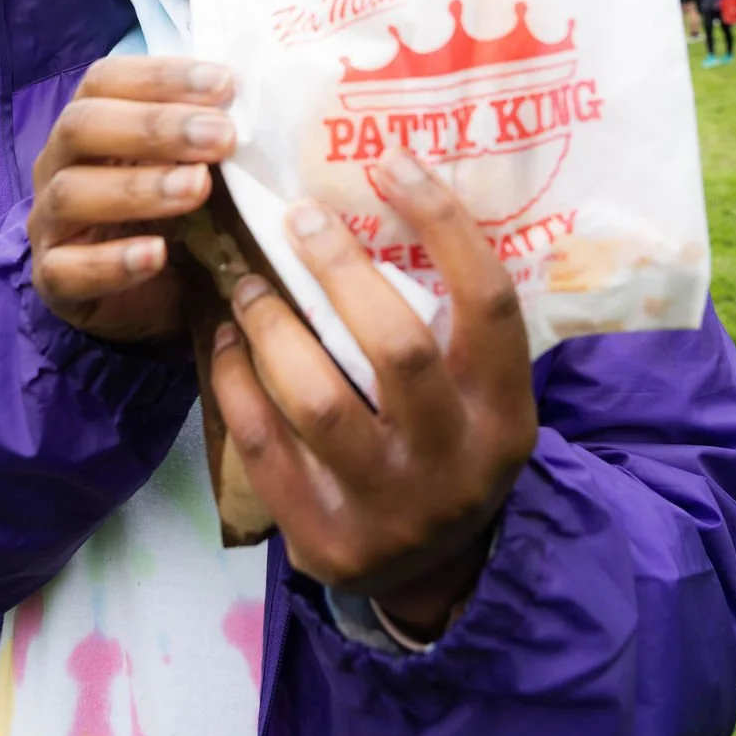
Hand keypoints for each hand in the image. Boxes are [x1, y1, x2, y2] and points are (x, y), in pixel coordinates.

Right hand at [28, 57, 234, 344]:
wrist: (168, 292)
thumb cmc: (184, 212)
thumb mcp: (197, 164)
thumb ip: (211, 133)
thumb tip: (259, 96)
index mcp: (91, 122)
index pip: (106, 80)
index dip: (161, 76)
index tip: (225, 83)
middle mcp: (58, 163)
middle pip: (83, 126)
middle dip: (154, 126)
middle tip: (221, 136)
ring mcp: (49, 223)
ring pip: (71, 193)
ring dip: (138, 188)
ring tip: (197, 188)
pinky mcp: (55, 280)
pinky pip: (67, 269)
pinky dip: (113, 262)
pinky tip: (158, 254)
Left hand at [210, 148, 536, 640]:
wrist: (440, 572)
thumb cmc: (450, 442)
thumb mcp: (477, 392)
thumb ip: (446, 318)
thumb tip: (382, 189)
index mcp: (506, 413)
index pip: (489, 303)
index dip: (444, 223)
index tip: (393, 163)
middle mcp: (456, 462)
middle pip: (398, 348)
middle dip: (340, 269)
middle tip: (298, 218)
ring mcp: (391, 509)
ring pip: (317, 399)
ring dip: (273, 325)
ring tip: (247, 284)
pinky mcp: (326, 541)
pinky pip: (265, 445)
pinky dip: (238, 382)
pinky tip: (229, 343)